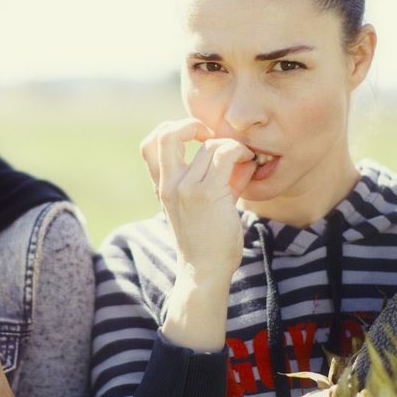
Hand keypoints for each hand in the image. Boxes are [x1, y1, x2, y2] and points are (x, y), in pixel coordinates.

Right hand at [140, 118, 254, 279]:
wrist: (204, 271)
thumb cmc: (206, 241)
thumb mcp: (197, 206)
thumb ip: (210, 179)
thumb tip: (236, 154)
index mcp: (161, 187)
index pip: (149, 144)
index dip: (170, 130)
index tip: (194, 139)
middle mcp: (168, 185)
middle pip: (164, 135)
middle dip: (191, 125)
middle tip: (210, 136)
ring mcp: (185, 188)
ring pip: (208, 145)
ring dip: (230, 144)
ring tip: (243, 156)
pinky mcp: (207, 194)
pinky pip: (225, 154)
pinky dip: (239, 151)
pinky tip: (248, 161)